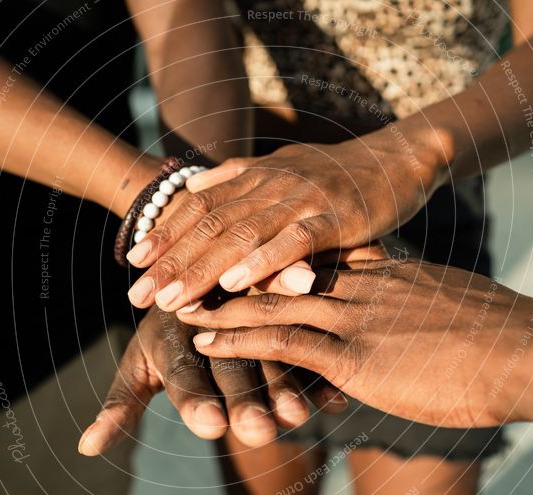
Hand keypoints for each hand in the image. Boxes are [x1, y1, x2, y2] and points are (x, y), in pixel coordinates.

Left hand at [77, 306, 347, 455]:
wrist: (194, 277)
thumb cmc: (166, 340)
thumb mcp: (139, 366)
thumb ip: (119, 406)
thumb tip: (86, 448)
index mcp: (174, 333)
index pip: (184, 370)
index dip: (196, 398)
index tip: (210, 428)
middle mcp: (213, 319)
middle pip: (230, 362)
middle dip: (245, 397)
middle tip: (258, 432)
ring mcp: (251, 313)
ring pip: (270, 348)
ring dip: (287, 382)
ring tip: (300, 415)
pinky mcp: (281, 313)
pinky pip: (302, 340)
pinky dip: (319, 373)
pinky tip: (337, 401)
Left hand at [124, 132, 442, 310]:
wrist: (399, 157)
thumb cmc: (338, 175)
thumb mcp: (282, 172)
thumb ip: (239, 182)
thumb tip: (194, 189)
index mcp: (256, 176)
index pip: (199, 205)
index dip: (165, 233)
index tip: (133, 264)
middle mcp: (271, 184)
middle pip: (211, 223)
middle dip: (171, 261)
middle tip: (138, 296)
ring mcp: (302, 198)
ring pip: (243, 233)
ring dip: (204, 268)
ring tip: (172, 299)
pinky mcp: (336, 215)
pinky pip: (295, 239)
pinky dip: (264, 260)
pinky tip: (236, 283)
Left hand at [178, 259, 532, 428]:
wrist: (526, 351)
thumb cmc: (497, 334)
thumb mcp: (448, 304)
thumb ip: (418, 301)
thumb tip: (412, 309)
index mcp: (380, 270)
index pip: (309, 253)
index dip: (264, 250)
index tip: (229, 244)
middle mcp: (358, 285)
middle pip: (277, 270)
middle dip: (226, 269)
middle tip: (183, 267)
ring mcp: (354, 316)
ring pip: (268, 303)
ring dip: (216, 303)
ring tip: (174, 301)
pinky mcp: (356, 355)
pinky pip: (285, 343)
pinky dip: (240, 340)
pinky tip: (204, 341)